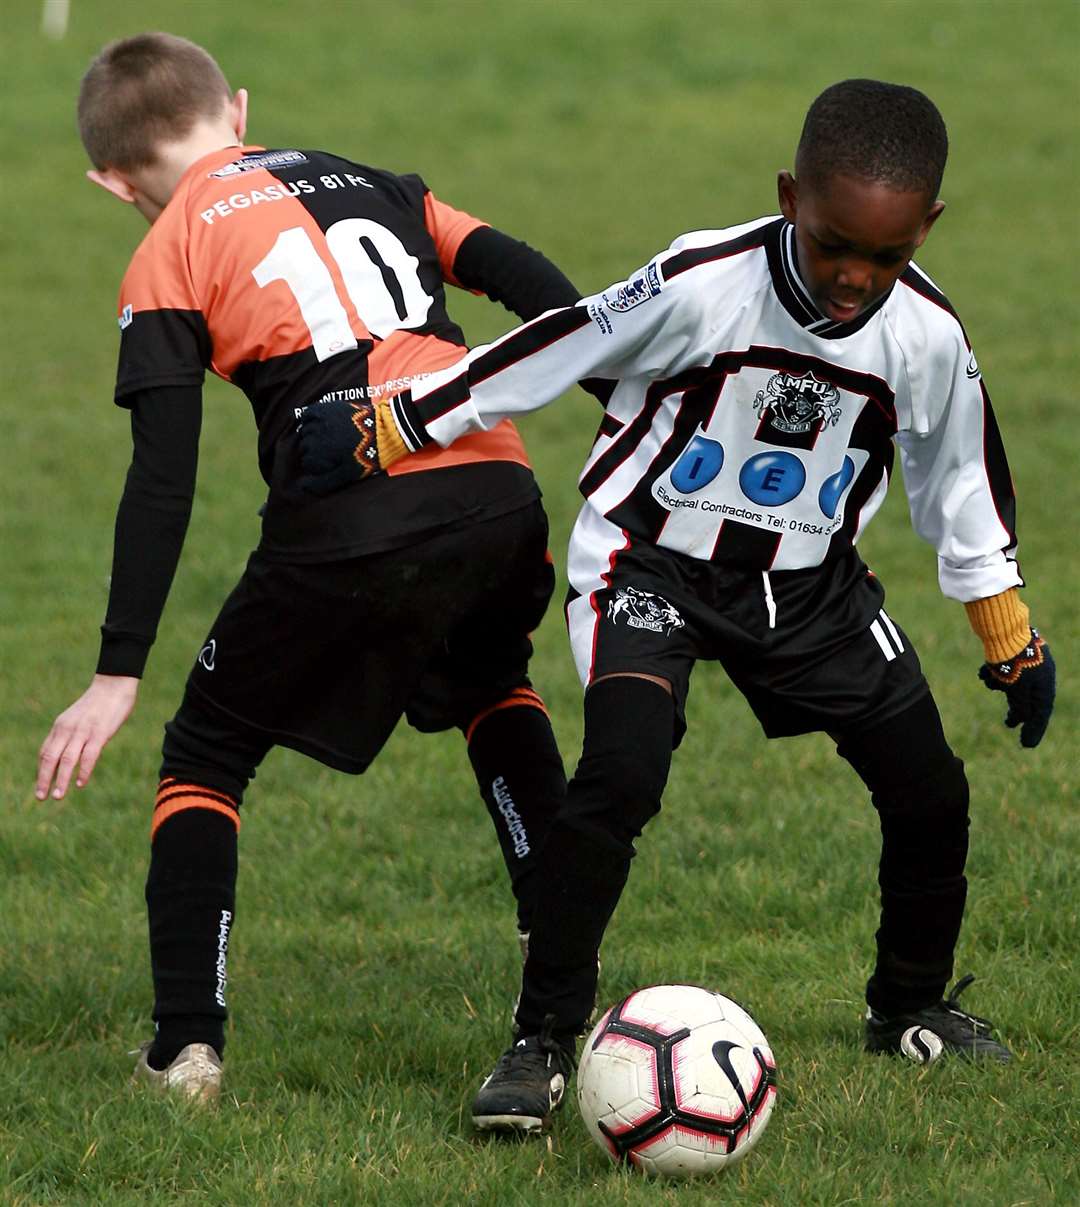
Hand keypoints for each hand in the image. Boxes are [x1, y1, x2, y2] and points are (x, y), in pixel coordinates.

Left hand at [36, 674, 138, 799]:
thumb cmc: (99, 703)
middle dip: (44, 779)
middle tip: (41, 797)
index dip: (42, 771)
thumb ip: (71, 733)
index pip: (45, 752)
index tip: (42, 786)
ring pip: (67, 760)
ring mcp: (83, 731)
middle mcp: (67, 729)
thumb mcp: (78, 717)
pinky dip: (83, 771)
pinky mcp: (99, 733)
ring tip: (58, 796)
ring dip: (61, 780)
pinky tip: (80, 783)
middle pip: (50, 758)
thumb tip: (67, 752)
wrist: (114, 684)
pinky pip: (88, 756)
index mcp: (61, 726)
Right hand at [297, 397, 406, 495]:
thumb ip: (323, 482)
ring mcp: (320, 421)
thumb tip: (302, 485)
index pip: (307, 463)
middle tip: (333, 453)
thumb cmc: (366, 457)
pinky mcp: (326, 408)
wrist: (384, 431)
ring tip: (330, 440)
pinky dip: (308, 420)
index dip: (318, 466)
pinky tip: (318, 426)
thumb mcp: (347, 474)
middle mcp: (315, 436)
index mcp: (319, 454)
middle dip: (314, 452)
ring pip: (305, 432)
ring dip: (312, 437)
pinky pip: (308, 414)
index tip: (331, 465)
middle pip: (305, 448)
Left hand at [978, 629, 1055, 747]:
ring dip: (999, 685)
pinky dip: (993, 673)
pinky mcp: (1012, 651)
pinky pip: (1004, 669)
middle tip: (1007, 723)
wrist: (1002, 630)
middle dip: (1016, 709)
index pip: (1041, 713)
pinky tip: (983, 672)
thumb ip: (1021, 708)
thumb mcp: (1017, 691)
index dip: (1034, 730)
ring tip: (988, 680)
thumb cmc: (1013, 664)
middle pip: (1027, 698)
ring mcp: (1026, 661)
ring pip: (1012, 682)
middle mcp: (1039, 673)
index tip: (1026, 745)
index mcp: (1045, 684)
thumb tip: (1020, 718)